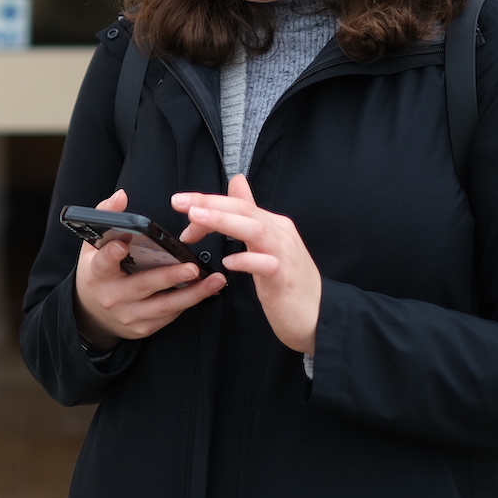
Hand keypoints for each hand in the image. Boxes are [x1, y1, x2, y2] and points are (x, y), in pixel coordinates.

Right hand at [73, 189, 226, 350]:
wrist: (91, 315)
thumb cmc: (98, 274)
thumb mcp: (92, 247)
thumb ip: (107, 218)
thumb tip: (121, 196)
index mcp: (97, 274)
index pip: (102, 263)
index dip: (111, 254)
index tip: (122, 245)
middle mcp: (112, 297)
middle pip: (142, 286)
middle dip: (169, 277)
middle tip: (192, 267)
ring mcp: (129, 315)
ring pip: (163, 306)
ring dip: (191, 294)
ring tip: (214, 280)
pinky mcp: (143, 328)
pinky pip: (169, 315)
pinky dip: (188, 302)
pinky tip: (205, 290)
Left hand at [173, 175, 320, 353]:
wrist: (319, 316)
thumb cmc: (287, 281)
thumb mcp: (266, 242)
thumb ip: (250, 213)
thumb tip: (237, 181)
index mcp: (273, 225)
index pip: (238, 203)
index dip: (208, 201)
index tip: (180, 203)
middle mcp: (279, 234)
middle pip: (244, 209)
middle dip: (209, 203)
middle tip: (179, 202)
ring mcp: (284, 255)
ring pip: (254, 229)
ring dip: (223, 221)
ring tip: (196, 219)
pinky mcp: (284, 280)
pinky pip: (266, 265)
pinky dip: (247, 261)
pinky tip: (227, 263)